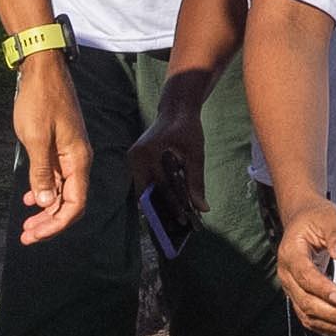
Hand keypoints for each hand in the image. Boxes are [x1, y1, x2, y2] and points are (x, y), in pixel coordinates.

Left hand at [13, 51, 91, 243]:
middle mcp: (79, 159)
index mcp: (78, 158)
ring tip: (27, 224)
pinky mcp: (61, 147)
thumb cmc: (39, 101)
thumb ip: (41, 172)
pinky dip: (45, 192)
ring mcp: (70, 153)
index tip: (34, 234)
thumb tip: (46, 202)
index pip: (75, 203)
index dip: (57, 224)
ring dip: (47, 210)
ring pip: (63, 191)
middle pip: (71, 201)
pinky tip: (31, 198)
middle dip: (50, 222)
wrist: (43, 71)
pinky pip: (57, 177)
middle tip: (26, 236)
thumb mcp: (35, 138)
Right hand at [129, 94, 207, 219]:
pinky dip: (156, 193)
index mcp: (148, 153)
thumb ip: (197, 181)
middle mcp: (135, 158)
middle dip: (162, 210)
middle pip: (148, 193)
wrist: (176, 109)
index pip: (162, 187)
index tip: (184, 221)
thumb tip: (203, 208)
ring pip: (144, 190)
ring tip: (173, 220)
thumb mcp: (196, 153)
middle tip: (177, 226)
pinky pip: (144, 182)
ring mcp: (133, 160)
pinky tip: (168, 205)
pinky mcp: (135, 161)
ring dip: (158, 203)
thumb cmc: (188, 128)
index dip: (173, 205)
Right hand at [276, 196, 335, 335]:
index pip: (306, 276)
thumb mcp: (330, 218)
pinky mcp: (299, 295)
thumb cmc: (316, 217)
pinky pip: (310, 317)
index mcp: (291, 253)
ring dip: (334, 324)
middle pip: (307, 301)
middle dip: (334, 315)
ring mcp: (291, 287)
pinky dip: (327, 326)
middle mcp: (287, 274)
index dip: (324, 290)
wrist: (302, 218)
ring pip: (308, 314)